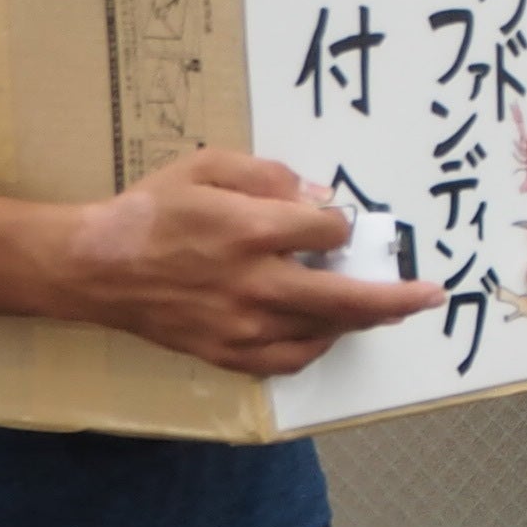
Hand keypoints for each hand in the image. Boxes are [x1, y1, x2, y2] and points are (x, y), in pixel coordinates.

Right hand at [62, 147, 443, 376]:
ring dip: (361, 320)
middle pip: (346, 296)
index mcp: (251, 230)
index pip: (329, 230)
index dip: (339, 223)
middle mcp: (255, 284)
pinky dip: (316, 345)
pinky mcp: (227, 354)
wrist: (95, 268)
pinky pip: (290, 359)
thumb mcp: (207, 166)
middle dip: (397, 296)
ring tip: (384, 309)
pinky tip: (326, 330)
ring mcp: (242, 326)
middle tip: (431, 294)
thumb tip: (320, 196)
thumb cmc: (151, 211)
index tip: (331, 220)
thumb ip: (269, 175)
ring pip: (324, 330)